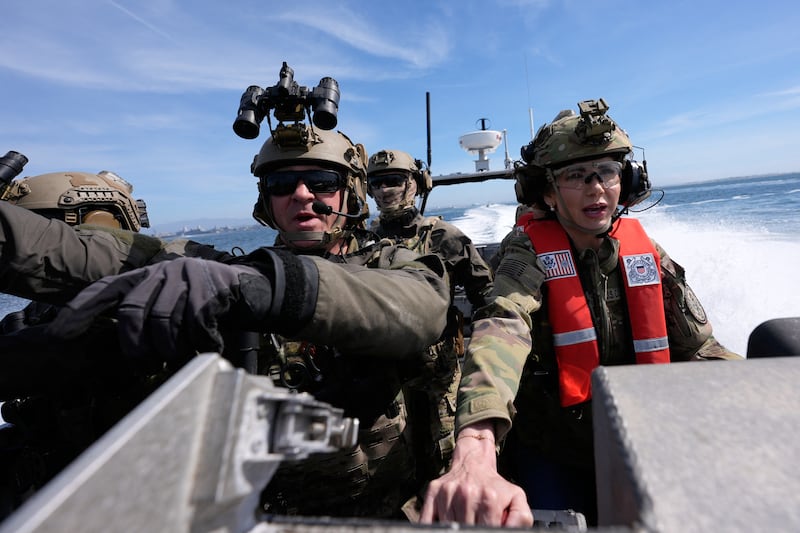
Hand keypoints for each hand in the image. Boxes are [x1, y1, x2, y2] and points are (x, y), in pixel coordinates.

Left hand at [46, 257, 272, 363]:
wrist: (247, 288)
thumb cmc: (202, 304)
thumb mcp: (169, 302)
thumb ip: (144, 315)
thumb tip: (119, 352)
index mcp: (144, 276)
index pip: (104, 290)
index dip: (79, 311)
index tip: (58, 335)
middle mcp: (160, 272)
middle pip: (132, 312)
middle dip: (134, 347)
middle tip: (144, 366)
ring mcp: (186, 277)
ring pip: (164, 323)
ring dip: (172, 349)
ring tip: (180, 358)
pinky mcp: (210, 288)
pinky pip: (196, 326)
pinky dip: (201, 344)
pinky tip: (208, 346)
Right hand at [420, 428, 532, 526]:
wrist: (474, 461)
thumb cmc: (495, 486)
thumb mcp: (516, 498)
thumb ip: (520, 518)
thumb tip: (509, 531)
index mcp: (489, 498)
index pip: (486, 531)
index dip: (487, 532)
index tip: (487, 527)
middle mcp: (466, 494)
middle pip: (466, 530)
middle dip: (472, 529)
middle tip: (476, 522)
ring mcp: (447, 493)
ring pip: (448, 526)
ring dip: (457, 527)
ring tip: (466, 519)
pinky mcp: (432, 492)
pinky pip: (428, 521)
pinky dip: (435, 526)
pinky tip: (449, 523)